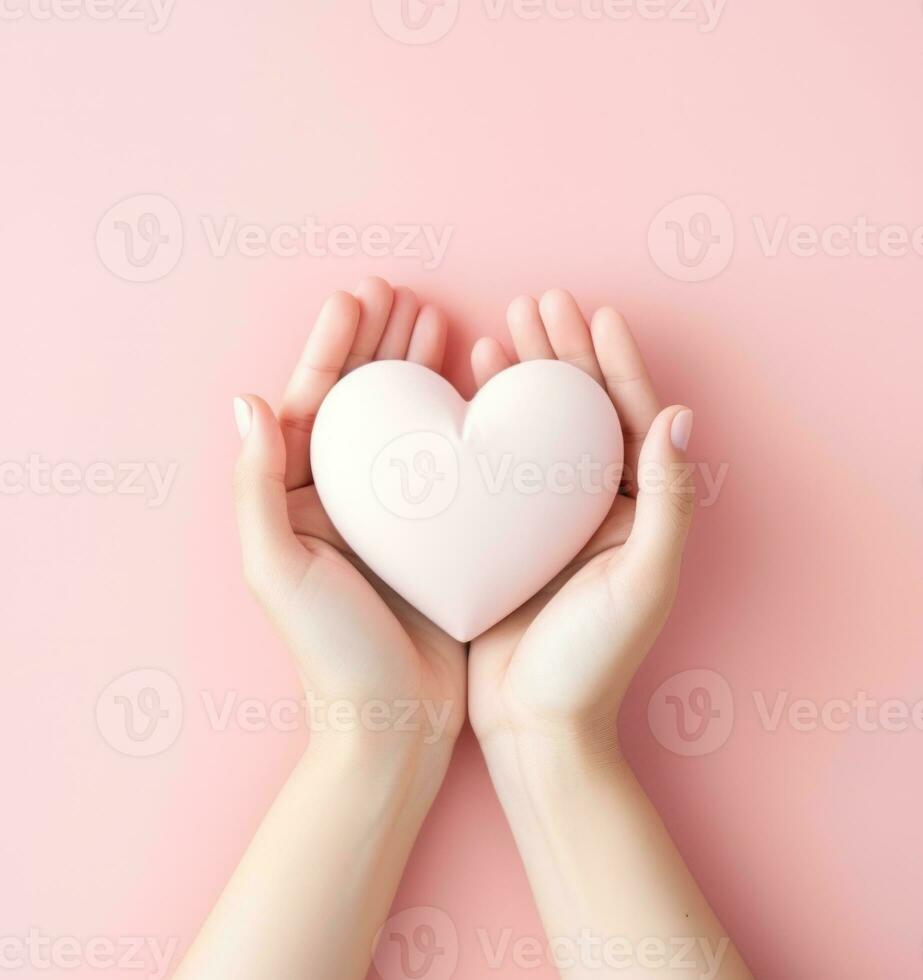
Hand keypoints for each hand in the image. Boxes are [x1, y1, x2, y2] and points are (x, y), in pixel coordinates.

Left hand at [232, 278, 465, 764]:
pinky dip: (456, 421)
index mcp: (295, 500)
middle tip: (403, 293)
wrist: (392, 720)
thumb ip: (255, 485)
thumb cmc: (329, 651)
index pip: (311, 403)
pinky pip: (445, 463)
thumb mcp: (277, 568)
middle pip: (358, 404)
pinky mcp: (435, 534)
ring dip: (416, 371)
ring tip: (438, 320)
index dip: (332, 346)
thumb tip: (246, 400)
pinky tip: (475, 388)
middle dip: (376, 344)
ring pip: (402, 425)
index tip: (359, 295)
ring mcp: (390, 515)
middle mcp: (340, 500)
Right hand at [466, 289, 695, 756]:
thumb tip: (680, 416)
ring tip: (501, 328)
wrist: (533, 723)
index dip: (615, 364)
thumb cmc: (592, 662)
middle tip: (539, 303)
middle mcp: (597, 507)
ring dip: (523, 377)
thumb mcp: (643, 579)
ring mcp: (548, 518)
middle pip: (582, 413)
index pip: (632, 419)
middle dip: (564, 355)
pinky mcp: (505, 533)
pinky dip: (486, 422)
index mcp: (638, 512)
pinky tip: (467, 387)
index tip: (594, 314)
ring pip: (538, 430)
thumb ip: (667, 500)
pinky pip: (498, 463)